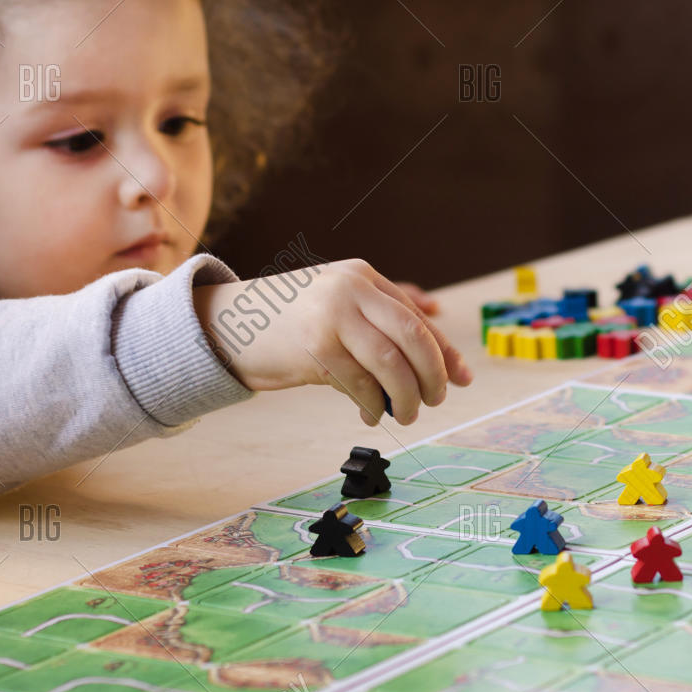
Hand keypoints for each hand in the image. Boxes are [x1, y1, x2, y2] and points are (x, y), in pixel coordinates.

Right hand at [195, 259, 472, 424]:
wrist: (229, 326)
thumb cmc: (290, 327)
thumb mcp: (339, 316)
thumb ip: (381, 334)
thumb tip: (443, 370)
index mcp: (362, 277)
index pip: (416, 317)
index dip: (444, 352)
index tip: (462, 379)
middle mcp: (351, 289)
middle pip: (413, 337)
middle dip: (433, 375)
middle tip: (436, 400)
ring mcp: (333, 315)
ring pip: (391, 364)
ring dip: (405, 397)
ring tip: (404, 414)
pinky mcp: (315, 346)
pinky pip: (361, 384)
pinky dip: (372, 405)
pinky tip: (370, 414)